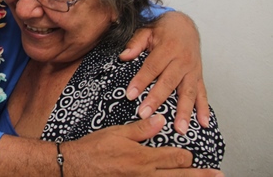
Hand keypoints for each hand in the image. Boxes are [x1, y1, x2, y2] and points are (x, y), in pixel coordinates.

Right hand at [63, 115, 222, 175]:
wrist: (75, 166)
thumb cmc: (93, 149)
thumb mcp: (117, 133)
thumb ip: (141, 128)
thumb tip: (160, 120)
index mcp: (143, 159)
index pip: (175, 159)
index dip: (186, 156)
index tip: (191, 155)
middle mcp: (145, 176)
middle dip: (200, 176)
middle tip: (217, 176)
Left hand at [120, 11, 209, 134]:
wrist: (185, 25)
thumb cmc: (163, 30)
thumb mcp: (146, 30)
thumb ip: (135, 43)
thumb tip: (124, 56)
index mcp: (168, 48)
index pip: (152, 67)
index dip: (141, 81)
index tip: (130, 95)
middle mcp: (182, 60)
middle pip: (168, 82)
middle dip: (156, 99)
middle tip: (145, 114)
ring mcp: (193, 70)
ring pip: (188, 92)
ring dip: (184, 112)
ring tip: (179, 129)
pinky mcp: (199, 76)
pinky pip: (202, 94)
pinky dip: (203, 109)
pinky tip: (203, 123)